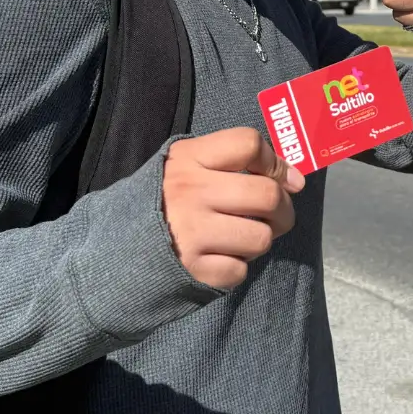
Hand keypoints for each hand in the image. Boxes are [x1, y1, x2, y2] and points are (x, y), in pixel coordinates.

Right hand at [163, 128, 305, 289]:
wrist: (117, 244)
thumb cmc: (167, 198)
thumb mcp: (188, 164)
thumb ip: (237, 162)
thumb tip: (295, 180)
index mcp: (189, 159)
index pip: (248, 143)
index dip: (273, 160)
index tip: (277, 177)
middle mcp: (190, 192)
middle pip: (267, 194)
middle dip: (283, 209)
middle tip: (273, 216)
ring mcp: (191, 232)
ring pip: (261, 237)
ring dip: (259, 240)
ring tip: (241, 237)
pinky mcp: (192, 269)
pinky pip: (240, 270)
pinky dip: (236, 267)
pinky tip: (220, 257)